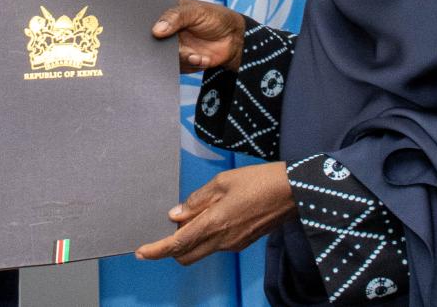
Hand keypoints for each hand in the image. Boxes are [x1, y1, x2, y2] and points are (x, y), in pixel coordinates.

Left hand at [135, 162, 294, 264]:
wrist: (293, 191)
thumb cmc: (259, 181)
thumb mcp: (222, 182)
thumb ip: (196, 200)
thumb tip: (176, 215)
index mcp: (215, 224)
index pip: (178, 244)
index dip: (157, 249)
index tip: (142, 251)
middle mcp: (223, 240)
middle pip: (187, 254)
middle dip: (174, 246)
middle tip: (177, 221)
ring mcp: (234, 244)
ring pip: (202, 249)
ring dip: (193, 237)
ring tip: (201, 209)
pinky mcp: (243, 242)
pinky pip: (217, 244)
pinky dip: (208, 234)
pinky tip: (217, 213)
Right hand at [152, 0, 246, 71]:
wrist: (233, 39)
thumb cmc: (215, 19)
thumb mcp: (195, 11)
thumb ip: (175, 17)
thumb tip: (156, 30)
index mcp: (166, 13)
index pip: (147, 18)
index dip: (145, 24)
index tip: (152, 30)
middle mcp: (166, 31)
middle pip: (151, 40)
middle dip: (161, 45)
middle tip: (175, 46)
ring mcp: (171, 48)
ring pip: (162, 56)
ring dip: (180, 56)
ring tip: (195, 54)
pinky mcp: (179, 62)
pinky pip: (175, 67)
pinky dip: (189, 63)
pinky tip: (201, 58)